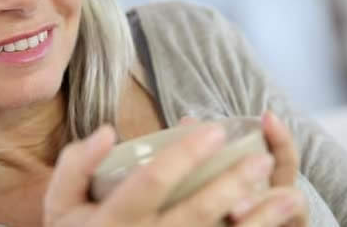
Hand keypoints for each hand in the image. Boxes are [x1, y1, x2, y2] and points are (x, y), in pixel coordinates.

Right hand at [44, 123, 305, 225]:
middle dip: (232, 183)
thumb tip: (108, 131)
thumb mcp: (60, 201)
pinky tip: (272, 224)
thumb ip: (77, 164)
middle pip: (195, 211)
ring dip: (256, 219)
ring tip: (287, 195)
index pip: (153, 181)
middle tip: (261, 157)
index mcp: (113, 220)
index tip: (213, 129)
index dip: (185, 154)